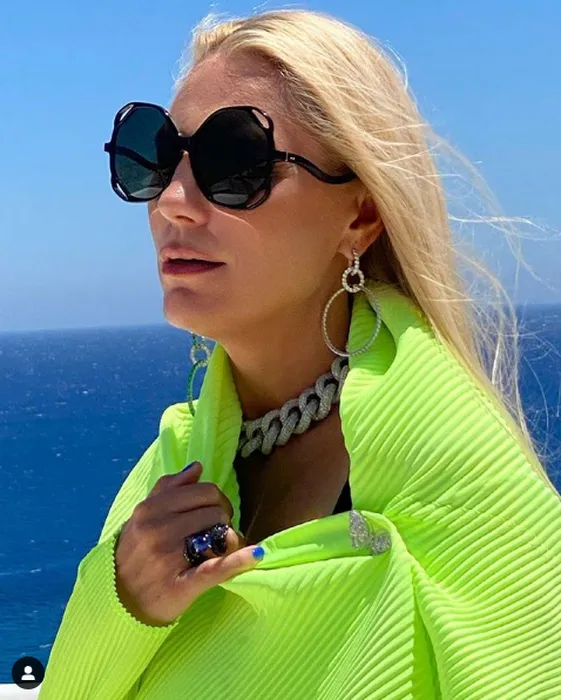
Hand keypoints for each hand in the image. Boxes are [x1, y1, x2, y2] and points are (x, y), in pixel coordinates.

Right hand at [114, 462, 261, 625]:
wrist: (119, 601)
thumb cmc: (136, 553)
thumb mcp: (143, 516)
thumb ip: (168, 488)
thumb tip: (197, 466)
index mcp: (149, 510)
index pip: (202, 491)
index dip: (216, 499)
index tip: (215, 511)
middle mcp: (157, 531)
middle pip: (213, 511)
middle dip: (223, 518)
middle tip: (218, 531)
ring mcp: (168, 559)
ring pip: (218, 534)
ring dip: (228, 539)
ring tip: (219, 547)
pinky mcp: (180, 586)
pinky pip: (215, 568)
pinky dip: (238, 561)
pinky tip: (256, 553)